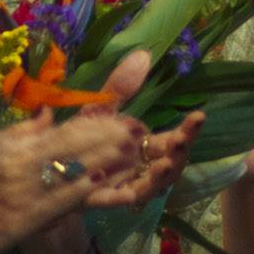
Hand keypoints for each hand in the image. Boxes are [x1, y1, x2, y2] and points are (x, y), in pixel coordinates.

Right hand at [0, 106, 144, 253]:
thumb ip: (17, 134)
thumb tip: (48, 116)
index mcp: (12, 148)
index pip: (62, 131)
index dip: (96, 124)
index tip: (123, 118)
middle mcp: (21, 166)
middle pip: (75, 147)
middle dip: (111, 139)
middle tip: (140, 132)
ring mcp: (24, 194)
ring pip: (75, 172)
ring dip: (109, 161)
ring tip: (138, 152)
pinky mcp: (23, 222)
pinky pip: (61, 203)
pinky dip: (87, 190)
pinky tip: (109, 182)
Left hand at [83, 48, 203, 208]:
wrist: (53, 166)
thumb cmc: (83, 136)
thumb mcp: (101, 108)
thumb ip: (121, 86)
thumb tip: (143, 53)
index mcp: (144, 145)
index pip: (174, 139)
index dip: (188, 130)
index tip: (199, 115)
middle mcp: (140, 167)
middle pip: (169, 164)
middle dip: (179, 153)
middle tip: (181, 140)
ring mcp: (125, 185)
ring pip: (151, 186)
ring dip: (160, 177)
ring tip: (165, 165)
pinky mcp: (104, 198)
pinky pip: (120, 200)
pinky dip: (129, 195)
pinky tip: (132, 190)